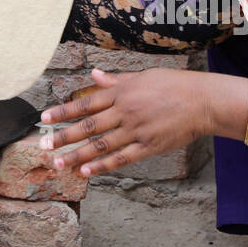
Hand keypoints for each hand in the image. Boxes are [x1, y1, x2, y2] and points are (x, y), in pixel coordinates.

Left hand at [38, 67, 210, 176]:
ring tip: (60, 163)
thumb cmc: (175, 85)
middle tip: (44, 146)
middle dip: (63, 136)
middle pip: (88, 126)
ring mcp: (136, 130)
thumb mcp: (143, 76)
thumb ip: (116, 80)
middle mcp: (125, 112)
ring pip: (101, 145)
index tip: (45, 118)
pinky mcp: (148, 146)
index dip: (63, 111)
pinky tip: (87, 171)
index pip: (86, 103)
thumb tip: (94, 75)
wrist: (203, 101)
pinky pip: (121, 158)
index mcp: (123, 93)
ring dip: (78, 155)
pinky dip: (102, 165)